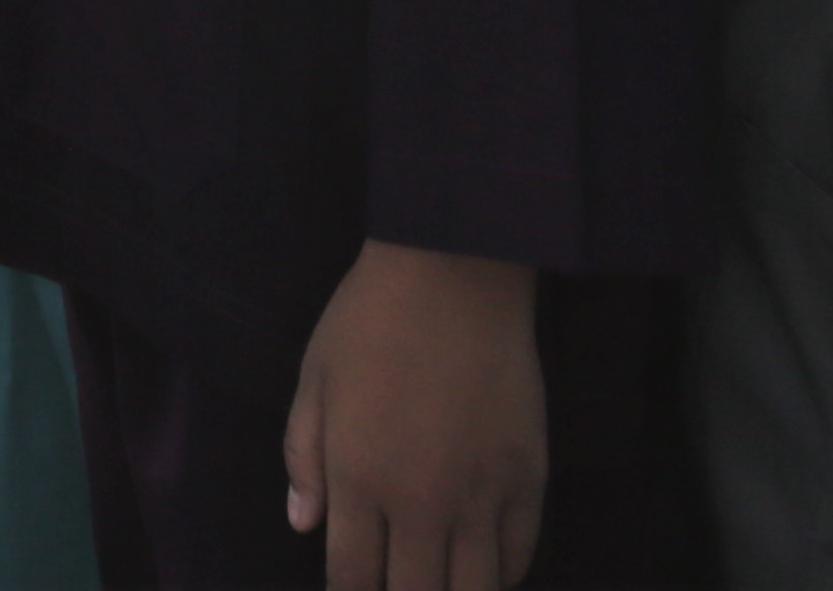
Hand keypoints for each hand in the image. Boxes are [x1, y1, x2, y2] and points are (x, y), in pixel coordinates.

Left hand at [287, 241, 542, 590]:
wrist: (453, 272)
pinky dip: (502, 573)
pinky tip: (483, 567)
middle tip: (396, 583)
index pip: (353, 581)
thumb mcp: (313, 381)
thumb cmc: (369, 319)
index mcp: (359, 481)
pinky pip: (519, 555)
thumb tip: (304, 526)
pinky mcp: (529, 479)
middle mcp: (422, 504)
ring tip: (439, 582)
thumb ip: (303, 459)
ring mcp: (482, 496)